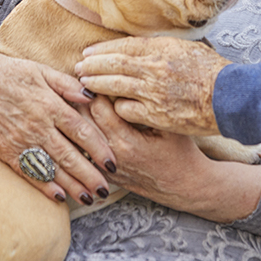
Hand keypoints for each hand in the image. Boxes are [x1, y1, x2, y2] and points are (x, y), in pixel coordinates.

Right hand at [0, 52, 114, 204]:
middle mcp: (38, 126)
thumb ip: (68, 85)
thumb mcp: (41, 70)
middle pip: (70, 156)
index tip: (113, 163)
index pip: (82, 131)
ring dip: (72, 185)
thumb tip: (92, 97)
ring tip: (89, 199)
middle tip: (106, 190)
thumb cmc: (8, 73)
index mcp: (50, 105)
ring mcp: (22, 141)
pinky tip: (59, 196)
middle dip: (90, 176)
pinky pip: (29, 172)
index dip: (99, 149)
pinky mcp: (7, 152)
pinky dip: (45, 186)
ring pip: (52, 168)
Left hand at [76, 36, 229, 135]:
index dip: (103, 49)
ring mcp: (154, 92)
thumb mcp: (188, 50)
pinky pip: (127, 110)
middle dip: (92, 66)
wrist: (231, 98)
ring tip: (85, 85)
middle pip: (113, 64)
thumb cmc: (213, 73)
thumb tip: (143, 46)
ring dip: (97, 85)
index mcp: (162, 49)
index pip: (124, 46)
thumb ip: (163, 47)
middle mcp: (155, 68)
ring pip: (115, 87)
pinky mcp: (156, 115)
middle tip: (78, 68)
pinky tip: (111, 107)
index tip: (89, 52)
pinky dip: (117, 108)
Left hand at [84, 96, 260, 221]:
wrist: (184, 187)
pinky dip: (82, 135)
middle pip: (83, 120)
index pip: (98, 107)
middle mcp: (111, 156)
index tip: (93, 73)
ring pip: (80, 137)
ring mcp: (105, 168)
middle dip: (79, 99)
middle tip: (80, 80)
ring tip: (76, 97)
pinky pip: (85, 151)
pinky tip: (81, 122)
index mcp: (126, 142)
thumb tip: (125, 82)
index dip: (94, 87)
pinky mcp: (104, 174)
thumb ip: (145, 106)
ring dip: (77, 117)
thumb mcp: (168, 126)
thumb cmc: (181, 152)